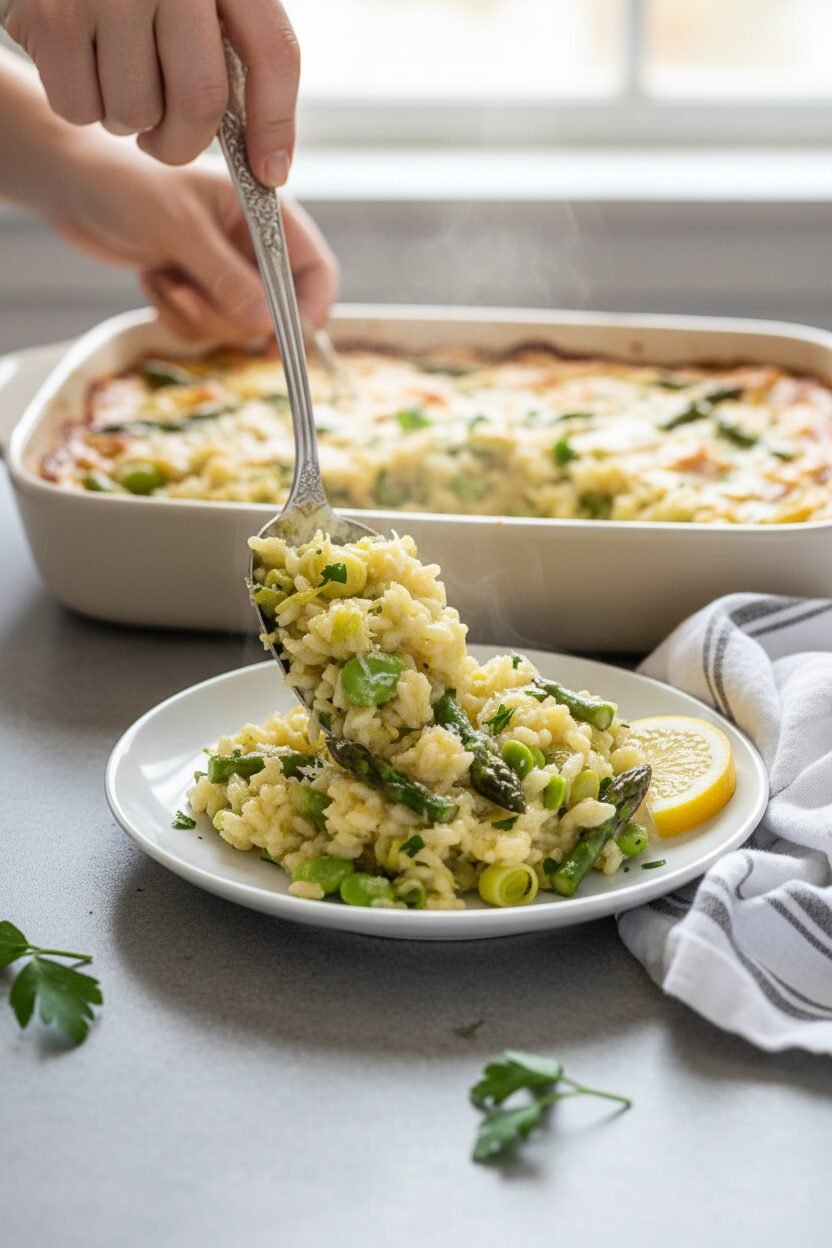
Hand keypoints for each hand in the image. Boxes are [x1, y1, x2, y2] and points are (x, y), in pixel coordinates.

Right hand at [2, 0, 298, 185]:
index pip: (273, 53)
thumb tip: (264, 154)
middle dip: (185, 143)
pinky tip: (81, 64)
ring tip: (117, 76)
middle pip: (201, 102)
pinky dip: (83, 107)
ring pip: (136, 115)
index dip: (276, 124)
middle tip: (169, 139)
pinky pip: (79, 109)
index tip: (269, 171)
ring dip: (128, 121)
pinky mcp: (51, 15)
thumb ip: (230, 45)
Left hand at [51, 143, 337, 338]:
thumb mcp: (179, 228)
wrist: (72, 185)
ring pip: (236, 326)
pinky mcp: (198, 289)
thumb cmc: (126, 184)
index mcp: (265, 213)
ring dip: (196, 314)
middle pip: (276, 310)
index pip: (315, 270)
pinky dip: (176, 315)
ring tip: (163, 276)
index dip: (310, 310)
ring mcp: (225, 269)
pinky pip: (204, 329)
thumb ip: (225, 277)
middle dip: (230, 315)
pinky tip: (153, 277)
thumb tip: (267, 325)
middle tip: (189, 294)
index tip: (284, 343)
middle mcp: (252, 245)